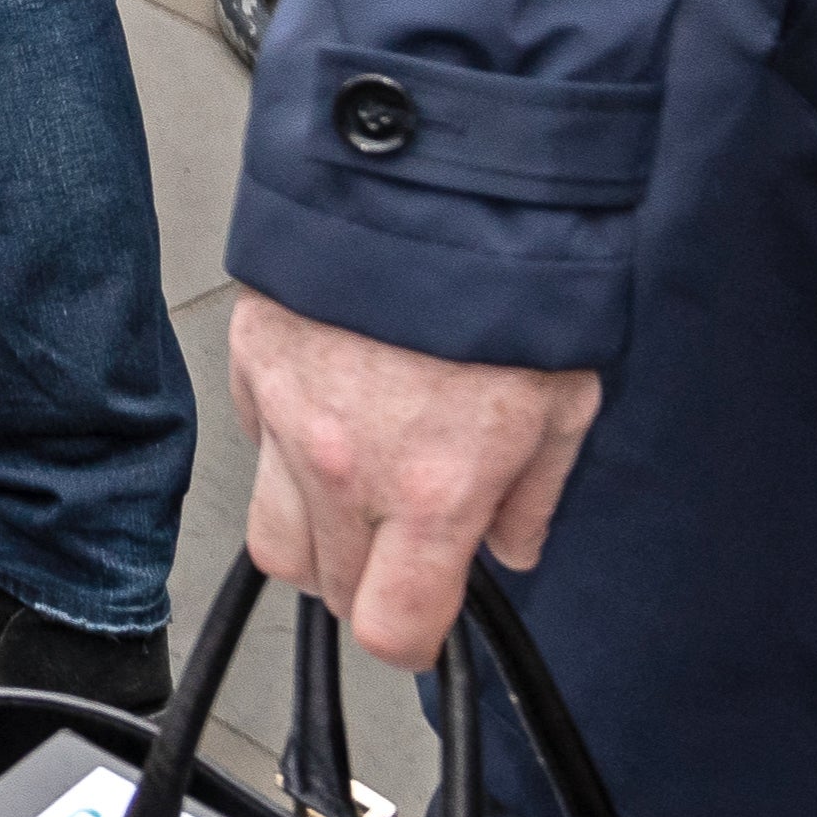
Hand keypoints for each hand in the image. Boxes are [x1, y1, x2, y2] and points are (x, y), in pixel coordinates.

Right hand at [227, 289, 601, 672]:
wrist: (419, 178)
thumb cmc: (502, 278)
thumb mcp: (565, 401)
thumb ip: (535, 493)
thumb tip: (513, 545)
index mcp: (431, 490)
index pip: (390, 628)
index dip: (411, 639)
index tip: (424, 620)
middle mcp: (345, 468)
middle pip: (328, 587)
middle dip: (369, 581)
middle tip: (407, 542)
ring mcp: (286, 417)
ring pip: (272, 534)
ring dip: (315, 534)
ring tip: (358, 495)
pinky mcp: (251, 365)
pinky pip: (254, 446)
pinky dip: (286, 450)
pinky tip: (333, 412)